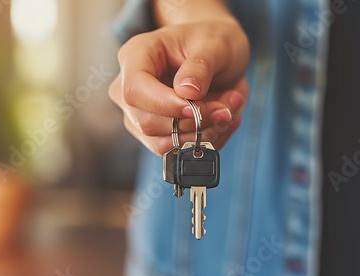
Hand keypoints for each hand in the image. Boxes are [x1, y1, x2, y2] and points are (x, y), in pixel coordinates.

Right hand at [109, 20, 249, 155]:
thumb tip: (187, 92)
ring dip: (202, 135)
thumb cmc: (212, 42)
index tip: (198, 107)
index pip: (134, 90)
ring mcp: (140, 114)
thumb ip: (201, 65)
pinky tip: (222, 122)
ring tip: (229, 111)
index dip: (165, 105)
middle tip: (226, 109)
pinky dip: (205, 141)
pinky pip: (177, 150)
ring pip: (162, 143)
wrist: (217, 55)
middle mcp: (131, 88)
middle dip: (192, 123)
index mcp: (136, 56)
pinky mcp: (156, 134)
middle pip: (147, 122)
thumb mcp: (215, 43)